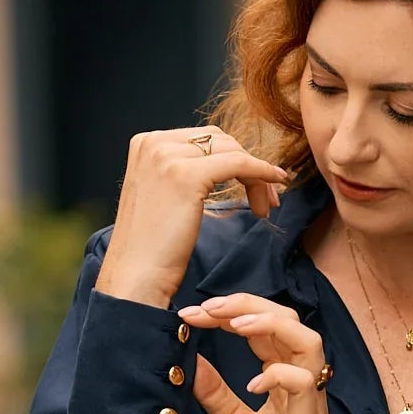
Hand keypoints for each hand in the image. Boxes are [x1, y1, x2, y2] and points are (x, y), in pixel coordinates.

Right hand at [95, 128, 288, 308]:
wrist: (137, 275)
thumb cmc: (152, 246)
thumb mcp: (163, 194)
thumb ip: (183, 171)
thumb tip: (225, 163)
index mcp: (146, 143)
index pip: (204, 139)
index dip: (235, 159)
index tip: (254, 185)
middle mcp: (154, 142)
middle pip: (221, 141)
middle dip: (249, 165)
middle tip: (266, 200)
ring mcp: (168, 157)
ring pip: (233, 151)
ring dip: (257, 176)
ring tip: (265, 207)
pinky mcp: (187, 175)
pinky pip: (239, 163)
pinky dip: (262, 172)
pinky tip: (276, 182)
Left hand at [177, 292, 356, 413]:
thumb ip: (215, 393)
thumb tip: (187, 362)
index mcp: (282, 375)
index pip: (260, 327)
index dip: (228, 313)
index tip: (191, 314)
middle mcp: (300, 377)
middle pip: (285, 317)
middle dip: (244, 304)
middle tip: (205, 307)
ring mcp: (310, 397)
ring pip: (306, 339)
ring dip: (269, 324)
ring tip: (233, 324)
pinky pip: (305, 382)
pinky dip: (278, 375)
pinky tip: (252, 384)